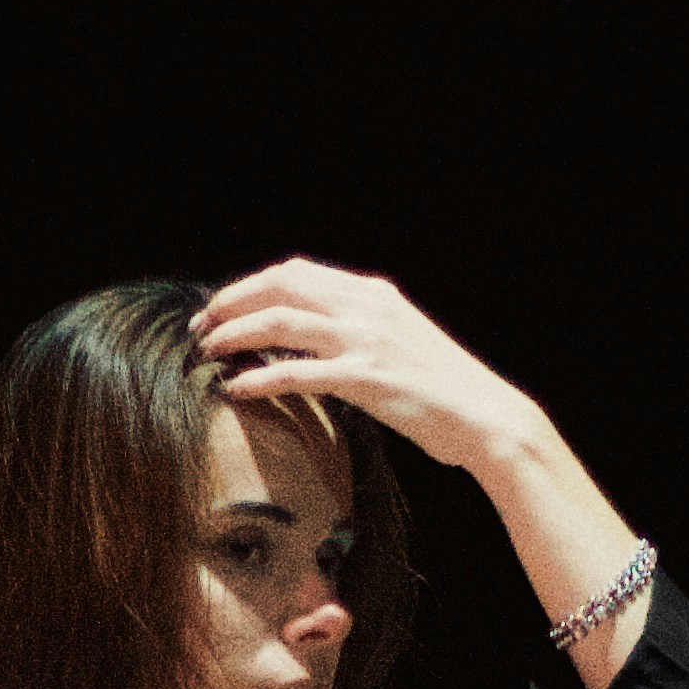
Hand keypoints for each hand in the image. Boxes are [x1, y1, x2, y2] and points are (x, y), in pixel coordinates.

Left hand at [191, 260, 531, 478]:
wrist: (485, 416)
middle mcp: (365, 307)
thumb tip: (318, 344)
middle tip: (202, 327)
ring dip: (234, 334)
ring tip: (207, 352)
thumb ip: (361, 333)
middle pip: (280, 285)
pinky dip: (259, 378)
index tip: (224, 307)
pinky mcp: (365, 378)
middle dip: (232, 301)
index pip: (297, 273)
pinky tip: (236, 388)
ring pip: (279, 322)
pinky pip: (296, 373)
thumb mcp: (400, 343)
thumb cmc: (443, 391)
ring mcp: (365, 340)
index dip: (251, 286)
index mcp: (373, 294)